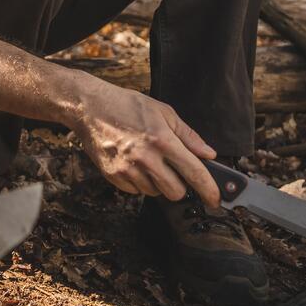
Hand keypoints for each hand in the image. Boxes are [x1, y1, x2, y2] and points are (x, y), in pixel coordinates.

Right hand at [69, 82, 220, 207]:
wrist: (90, 107)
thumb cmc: (127, 106)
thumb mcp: (163, 112)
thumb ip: (188, 136)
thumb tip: (208, 154)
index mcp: (162, 140)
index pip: (194, 172)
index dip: (209, 189)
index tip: (216, 199)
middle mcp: (145, 158)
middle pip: (176, 192)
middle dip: (180, 186)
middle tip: (173, 170)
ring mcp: (127, 169)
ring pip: (155, 193)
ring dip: (158, 183)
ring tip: (148, 161)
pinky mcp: (113, 176)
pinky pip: (136, 191)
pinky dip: (140, 183)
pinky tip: (134, 164)